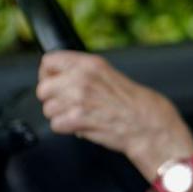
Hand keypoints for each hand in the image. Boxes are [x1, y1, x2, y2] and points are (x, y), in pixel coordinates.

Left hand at [36, 51, 192, 180]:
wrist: (149, 124)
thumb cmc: (135, 103)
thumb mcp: (109, 75)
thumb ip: (84, 74)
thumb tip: (60, 78)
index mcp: (90, 64)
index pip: (50, 61)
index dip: (48, 74)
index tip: (53, 82)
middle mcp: (82, 78)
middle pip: (43, 88)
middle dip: (52, 100)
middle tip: (68, 105)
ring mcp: (79, 98)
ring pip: (48, 109)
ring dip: (60, 116)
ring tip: (80, 116)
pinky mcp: (78, 119)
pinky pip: (56, 125)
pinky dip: (67, 129)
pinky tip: (82, 126)